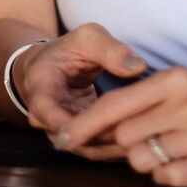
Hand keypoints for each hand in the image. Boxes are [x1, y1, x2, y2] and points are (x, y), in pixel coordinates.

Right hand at [15, 22, 147, 160]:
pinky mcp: (79, 138)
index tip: (105, 120)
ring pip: (87, 148)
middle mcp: (45, 118)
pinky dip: (117, 146)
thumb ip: (110, 49)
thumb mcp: (87, 38)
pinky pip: (97, 148)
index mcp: (40, 89)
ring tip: (145, 135)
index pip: (47, 113)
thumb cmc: (70, 49)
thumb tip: (137, 67)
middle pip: (73, 137)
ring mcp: (62, 131)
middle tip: (138, 129)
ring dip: (114, 145)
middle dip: (104, 136)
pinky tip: (141, 139)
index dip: (73, 122)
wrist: (54, 64)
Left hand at [56, 67, 186, 185]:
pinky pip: (168, 178)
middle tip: (144, 138)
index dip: (85, 124)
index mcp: (173, 79)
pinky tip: (185, 159)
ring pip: (143, 160)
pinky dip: (170, 173)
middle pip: (125, 137)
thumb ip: (140, 100)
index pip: (117, 104)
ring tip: (171, 145)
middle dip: (125, 144)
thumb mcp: (176, 85)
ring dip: (148, 159)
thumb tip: (96, 126)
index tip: (62, 137)